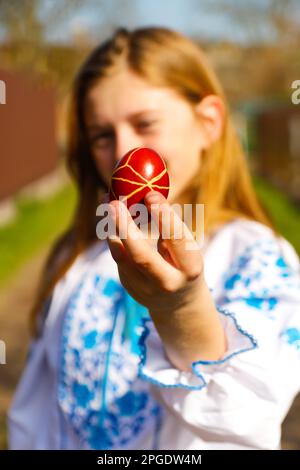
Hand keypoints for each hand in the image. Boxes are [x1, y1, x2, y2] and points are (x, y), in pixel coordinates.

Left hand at [106, 190, 203, 315]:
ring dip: (112, 228)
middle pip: (141, 255)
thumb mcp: (185, 248)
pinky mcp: (130, 286)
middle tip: (114, 202)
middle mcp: (168, 282)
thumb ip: (169, 228)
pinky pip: (118, 257)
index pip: (176, 239)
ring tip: (107, 202)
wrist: (178, 302)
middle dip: (125, 227)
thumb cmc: (183, 263)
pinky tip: (109, 217)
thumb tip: (147, 193)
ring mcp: (146, 288)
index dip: (163, 216)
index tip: (150, 194)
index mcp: (190, 268)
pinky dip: (112, 234)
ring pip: (122, 256)